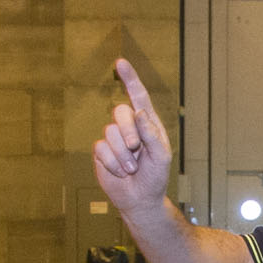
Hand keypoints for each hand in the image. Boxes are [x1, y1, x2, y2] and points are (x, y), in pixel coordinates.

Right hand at [91, 59, 172, 213]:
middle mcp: (129, 127)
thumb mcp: (161, 156)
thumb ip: (152, 134)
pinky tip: (120, 172)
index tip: (120, 63)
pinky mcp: (101, 152)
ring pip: (110, 132)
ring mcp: (113, 139)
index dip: (130, 78)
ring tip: (131, 168)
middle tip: (137, 150)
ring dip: (122, 155)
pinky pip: (101, 148)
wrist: (140, 199)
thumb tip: (138, 112)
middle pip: (120, 112)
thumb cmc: (155, 177)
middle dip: (129, 132)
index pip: (138, 96)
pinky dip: (112, 163)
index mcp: (147, 123)